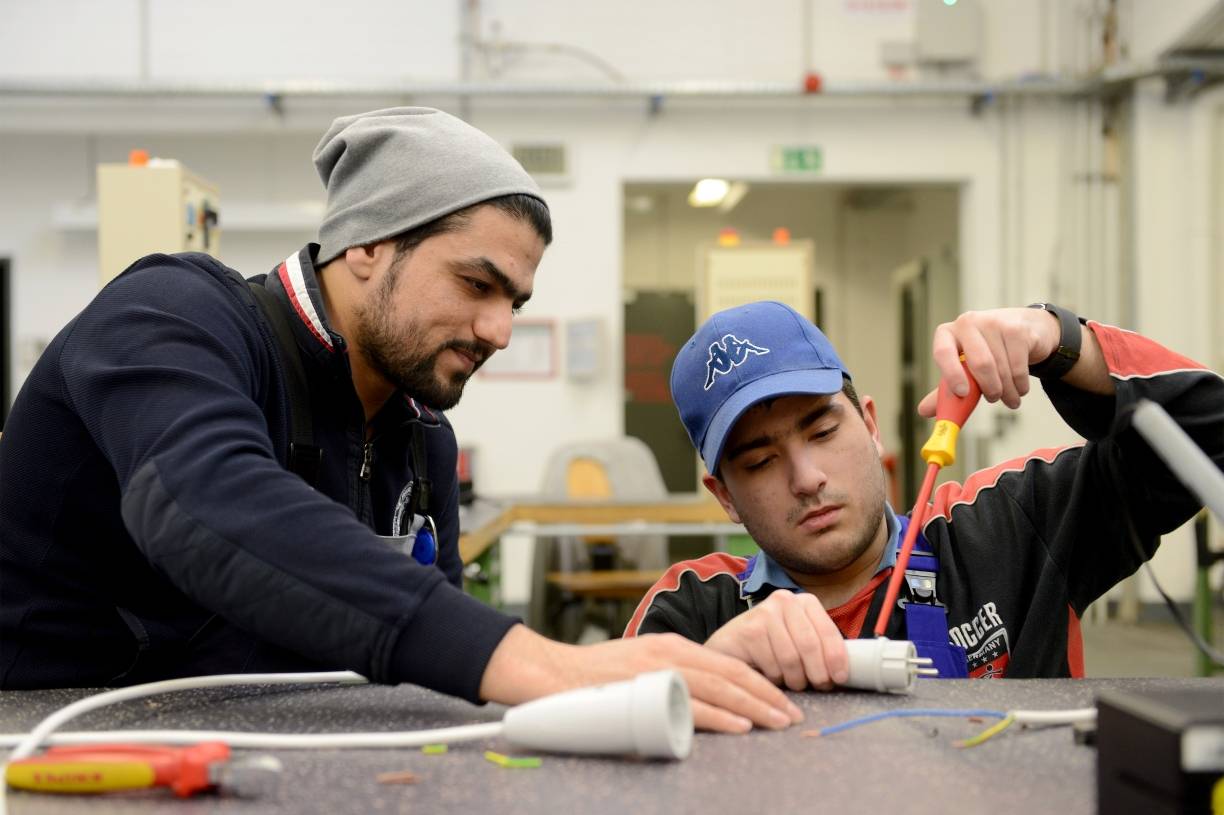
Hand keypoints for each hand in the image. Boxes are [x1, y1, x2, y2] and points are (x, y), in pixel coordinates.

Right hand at [479, 624, 803, 733]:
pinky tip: (741, 726)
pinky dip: (720, 716)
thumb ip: (673, 677)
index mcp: (673, 646)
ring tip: (778, 723)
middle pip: (732, 674)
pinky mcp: (644, 690)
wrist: (551, 673)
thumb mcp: (642, 665)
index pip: (729, 663)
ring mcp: (658, 671)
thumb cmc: (596, 676)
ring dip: (754, 707)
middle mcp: (671, 653)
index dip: (760, 682)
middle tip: (792, 715)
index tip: (782, 700)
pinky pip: (691, 705)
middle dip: (767, 696)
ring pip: (719, 689)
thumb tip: (706, 701)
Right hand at [704, 591, 848, 691]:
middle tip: (818, 687)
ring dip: (795, 679)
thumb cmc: (772, 646)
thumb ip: (822, 648)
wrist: (732, 644)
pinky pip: (772, 665)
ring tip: (793, 682)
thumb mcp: (801, 640)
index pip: (828, 631)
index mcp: (805, 602)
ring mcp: (764, 612)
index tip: (840, 678)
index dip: (836, 657)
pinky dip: (776, 679)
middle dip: (818, 673)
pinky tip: (772, 676)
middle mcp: (785, 600)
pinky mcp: (749, 629)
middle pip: (810, 645)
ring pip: (792, 659)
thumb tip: (847, 672)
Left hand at [917, 307, 1059, 415]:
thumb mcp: (962, 368)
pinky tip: (1020, 388)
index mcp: (947, 334)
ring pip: (1002, 368)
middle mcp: (967, 323)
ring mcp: (993, 323)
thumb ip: (945, 390)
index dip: (952, 374)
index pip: (943, 352)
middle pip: (980, 363)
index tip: (962, 393)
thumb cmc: (985, 352)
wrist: (1021, 329)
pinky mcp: (1017, 329)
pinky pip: (1019, 366)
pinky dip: (1020, 385)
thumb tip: (923, 411)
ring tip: (1010, 398)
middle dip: (989, 389)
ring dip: (1007, 392)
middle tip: (993, 399)